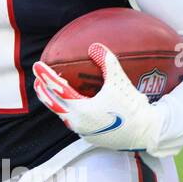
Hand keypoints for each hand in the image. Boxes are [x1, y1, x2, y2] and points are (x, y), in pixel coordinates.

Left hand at [33, 44, 162, 151]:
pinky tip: (72, 107)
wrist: (145, 132)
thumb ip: (107, 62)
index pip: (57, 90)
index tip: (37, 65)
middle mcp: (78, 122)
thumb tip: (95, 45)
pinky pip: (74, 122)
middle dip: (44, 92)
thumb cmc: (132, 107)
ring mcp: (83, 131)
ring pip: (62, 115)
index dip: (46, 76)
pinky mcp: (91, 136)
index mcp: (81, 109)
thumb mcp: (119, 81)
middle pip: (53, 105)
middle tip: (36, 80)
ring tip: (49, 94)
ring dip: (54, 103)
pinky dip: (68, 111)